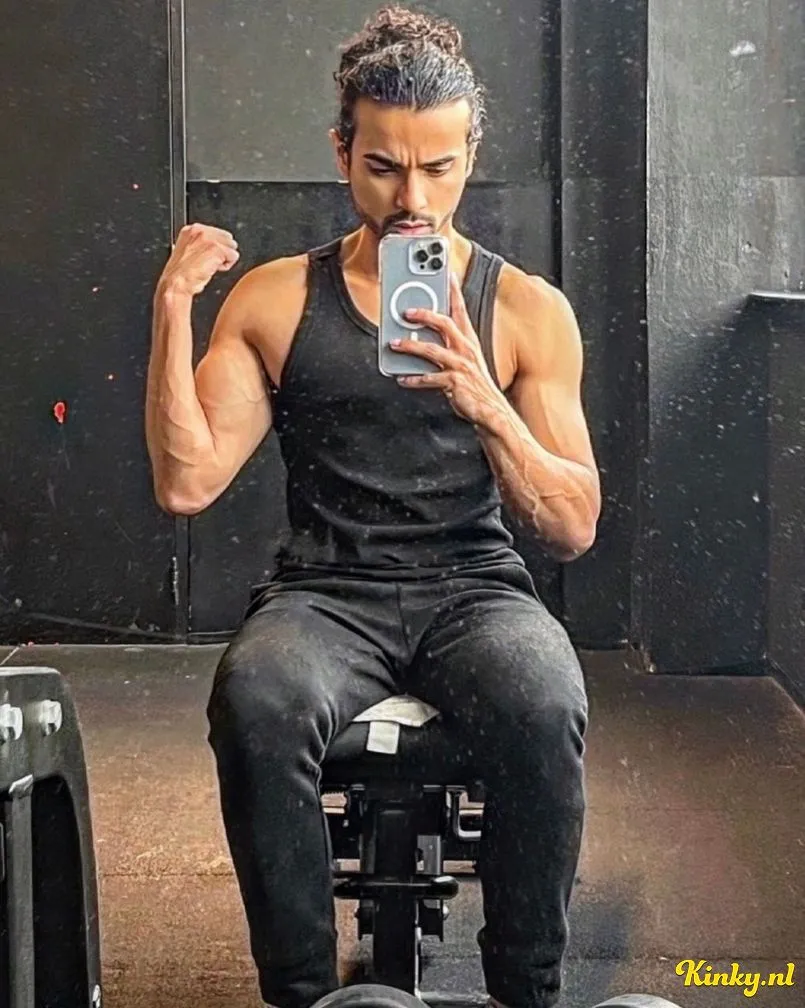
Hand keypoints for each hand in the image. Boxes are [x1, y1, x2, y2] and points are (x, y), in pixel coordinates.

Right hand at [157, 223, 239, 297]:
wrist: (177, 283)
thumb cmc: (181, 274)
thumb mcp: (188, 252)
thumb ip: (200, 245)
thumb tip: (214, 247)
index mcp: (191, 230)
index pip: (217, 233)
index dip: (217, 247)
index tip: (209, 257)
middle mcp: (200, 231)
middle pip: (227, 238)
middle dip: (223, 251)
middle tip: (210, 262)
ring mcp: (209, 239)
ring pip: (232, 247)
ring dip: (225, 258)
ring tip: (210, 266)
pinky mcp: (217, 248)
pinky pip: (234, 256)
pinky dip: (227, 266)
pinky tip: (213, 269)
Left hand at [391, 272, 507, 427]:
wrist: (491, 411)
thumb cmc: (475, 385)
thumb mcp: (464, 360)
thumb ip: (446, 347)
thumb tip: (421, 338)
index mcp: (469, 340)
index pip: (460, 309)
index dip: (453, 290)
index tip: (446, 273)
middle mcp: (465, 349)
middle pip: (445, 323)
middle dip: (425, 314)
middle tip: (406, 312)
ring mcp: (460, 365)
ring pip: (432, 350)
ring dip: (411, 346)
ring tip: (395, 344)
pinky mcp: (454, 383)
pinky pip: (429, 379)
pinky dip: (413, 379)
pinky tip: (402, 379)